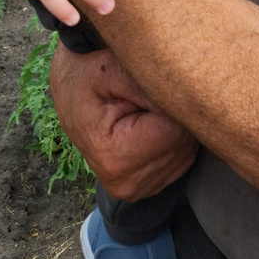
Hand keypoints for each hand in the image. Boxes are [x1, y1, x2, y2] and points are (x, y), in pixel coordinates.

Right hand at [50, 43, 198, 199]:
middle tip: (144, 94)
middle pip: (182, 143)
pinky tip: (150, 123)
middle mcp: (126, 183)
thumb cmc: (88, 75)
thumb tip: (188, 98)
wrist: (69, 91)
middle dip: (173, 113)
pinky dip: (173, 137)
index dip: (170, 101)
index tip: (149, 85)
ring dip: (174, 124)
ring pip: (186, 150)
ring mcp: (136, 189)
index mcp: (114, 157)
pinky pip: (182, 158)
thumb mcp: (112, 69)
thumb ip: (149, 84)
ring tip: (143, 108)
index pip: (174, 131)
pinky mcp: (147, 187)